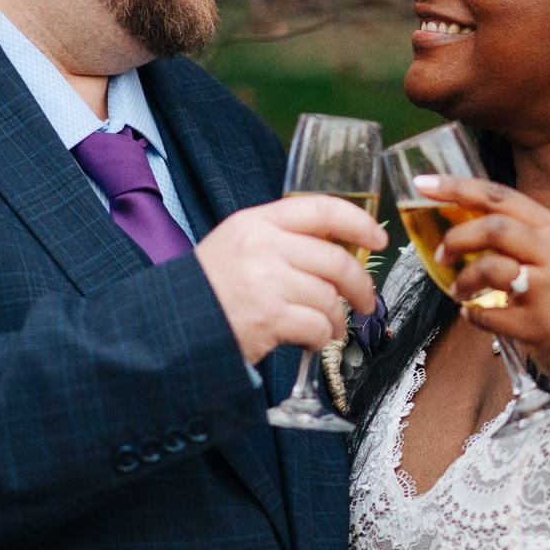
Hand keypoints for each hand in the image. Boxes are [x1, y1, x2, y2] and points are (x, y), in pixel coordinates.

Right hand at [195, 194, 384, 364]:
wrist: (173, 325)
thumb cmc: (210, 289)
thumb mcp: (238, 244)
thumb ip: (281, 238)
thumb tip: (336, 248)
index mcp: (257, 222)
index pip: (322, 209)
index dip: (359, 222)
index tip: (377, 239)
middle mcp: (262, 245)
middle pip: (336, 260)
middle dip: (360, 286)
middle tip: (365, 301)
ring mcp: (265, 281)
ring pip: (329, 297)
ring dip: (337, 319)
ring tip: (330, 328)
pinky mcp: (268, 317)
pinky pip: (317, 326)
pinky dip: (322, 338)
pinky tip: (313, 340)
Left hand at [416, 174, 549, 392]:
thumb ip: (521, 237)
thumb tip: (463, 224)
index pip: (499, 196)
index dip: (457, 187)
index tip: (422, 185)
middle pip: (493, 227)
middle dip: (457, 238)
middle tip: (442, 253)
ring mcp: (548, 290)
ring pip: (489, 269)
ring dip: (463, 281)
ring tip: (459, 292)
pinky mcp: (539, 326)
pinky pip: (489, 315)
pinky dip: (473, 315)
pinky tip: (475, 315)